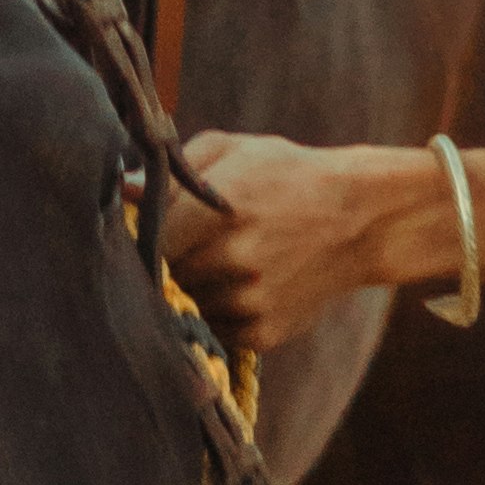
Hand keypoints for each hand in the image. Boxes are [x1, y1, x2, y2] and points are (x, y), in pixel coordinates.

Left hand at [167, 130, 458, 354]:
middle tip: (183, 247)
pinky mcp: (262, 334)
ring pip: (186, 307)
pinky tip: (240, 285)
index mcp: (219, 212)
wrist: (361, 218)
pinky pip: (213, 330)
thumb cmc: (287, 175)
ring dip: (190, 290)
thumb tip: (123, 187)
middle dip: (163, 266)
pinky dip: (217, 312)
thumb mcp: (233, 151)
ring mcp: (249, 303)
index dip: (139, 240)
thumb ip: (174, 170)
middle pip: (162, 279)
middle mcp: (233, 262)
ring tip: (219, 262)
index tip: (141, 233)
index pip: (147, 243)